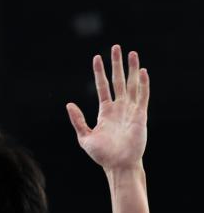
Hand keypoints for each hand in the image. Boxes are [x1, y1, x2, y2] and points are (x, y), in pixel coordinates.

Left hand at [66, 45, 149, 170]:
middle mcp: (119, 108)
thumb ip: (78, 120)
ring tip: (132, 53)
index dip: (99, 72)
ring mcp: (130, 110)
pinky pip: (143, 97)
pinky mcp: (140, 116)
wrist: (118, 165)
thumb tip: (69, 104)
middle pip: (118, 80)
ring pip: (132, 84)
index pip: (102, 86)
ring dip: (132, 69)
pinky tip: (143, 72)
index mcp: (105, 111)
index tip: (97, 57)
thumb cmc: (102, 154)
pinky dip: (144, 84)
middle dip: (117, 64)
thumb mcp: (84, 137)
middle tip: (117, 47)